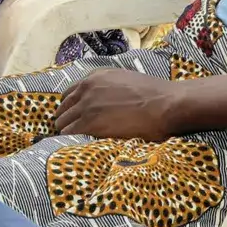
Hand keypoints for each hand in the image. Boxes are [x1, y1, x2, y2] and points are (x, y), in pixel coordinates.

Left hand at [50, 68, 182, 141]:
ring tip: (71, 145)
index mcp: (96, 76)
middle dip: (65, 121)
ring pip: (62, 122)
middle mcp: (87, 88)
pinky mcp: (90, 123)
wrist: (164, 104)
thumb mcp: (126, 81)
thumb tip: (107, 101)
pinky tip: (76, 149)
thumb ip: (110, 87)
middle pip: (62, 108)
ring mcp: (87, 105)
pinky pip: (69, 133)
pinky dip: (69, 141)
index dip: (70, 108)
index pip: (69, 93)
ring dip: (65, 133)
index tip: (72, 119)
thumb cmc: (154, 95)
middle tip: (70, 135)